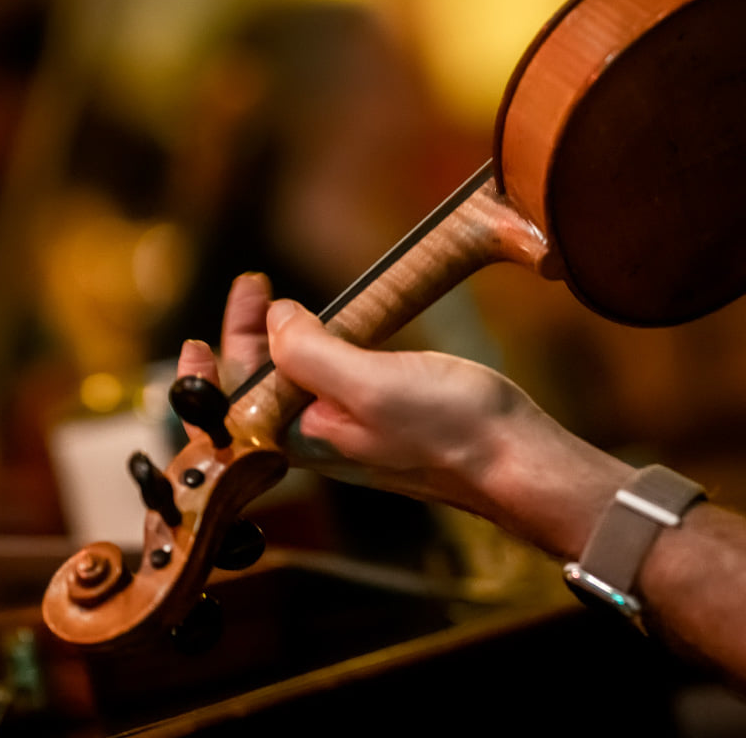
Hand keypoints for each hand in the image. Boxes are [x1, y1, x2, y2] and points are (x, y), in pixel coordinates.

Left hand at [175, 274, 628, 557]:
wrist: (516, 461)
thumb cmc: (450, 429)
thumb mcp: (369, 383)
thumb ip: (309, 354)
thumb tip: (276, 319)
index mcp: (300, 438)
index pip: (237, 389)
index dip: (229, 338)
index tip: (247, 290)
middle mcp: (316, 440)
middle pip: (259, 384)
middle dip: (249, 333)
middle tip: (258, 285)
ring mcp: (347, 431)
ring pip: (292, 382)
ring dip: (280, 339)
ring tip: (276, 303)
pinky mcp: (378, 421)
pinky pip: (328, 384)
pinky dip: (317, 351)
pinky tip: (329, 332)